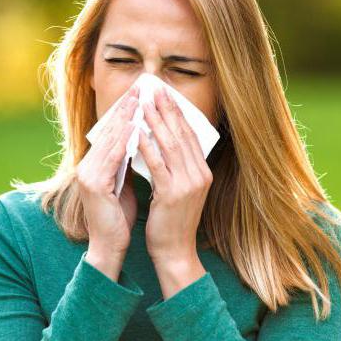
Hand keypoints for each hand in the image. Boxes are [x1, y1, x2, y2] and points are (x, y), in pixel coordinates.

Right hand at [76, 84, 138, 261]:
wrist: (108, 247)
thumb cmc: (118, 217)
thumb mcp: (122, 183)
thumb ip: (126, 162)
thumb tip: (140, 141)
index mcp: (92, 165)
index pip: (109, 133)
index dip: (124, 113)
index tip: (140, 95)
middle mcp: (86, 166)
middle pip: (107, 131)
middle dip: (126, 109)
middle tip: (141, 88)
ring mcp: (87, 174)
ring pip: (110, 140)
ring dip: (126, 119)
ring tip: (140, 101)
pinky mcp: (94, 184)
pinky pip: (112, 157)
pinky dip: (125, 141)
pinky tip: (137, 128)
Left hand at [137, 85, 212, 265]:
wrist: (175, 251)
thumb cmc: (172, 221)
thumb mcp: (179, 190)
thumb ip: (176, 167)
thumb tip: (162, 141)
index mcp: (203, 172)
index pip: (190, 135)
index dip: (177, 113)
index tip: (165, 94)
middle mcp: (199, 174)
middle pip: (182, 134)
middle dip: (167, 110)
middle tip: (154, 89)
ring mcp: (188, 184)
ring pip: (170, 145)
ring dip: (156, 122)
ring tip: (144, 104)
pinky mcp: (173, 193)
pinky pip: (157, 164)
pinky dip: (147, 146)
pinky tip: (137, 133)